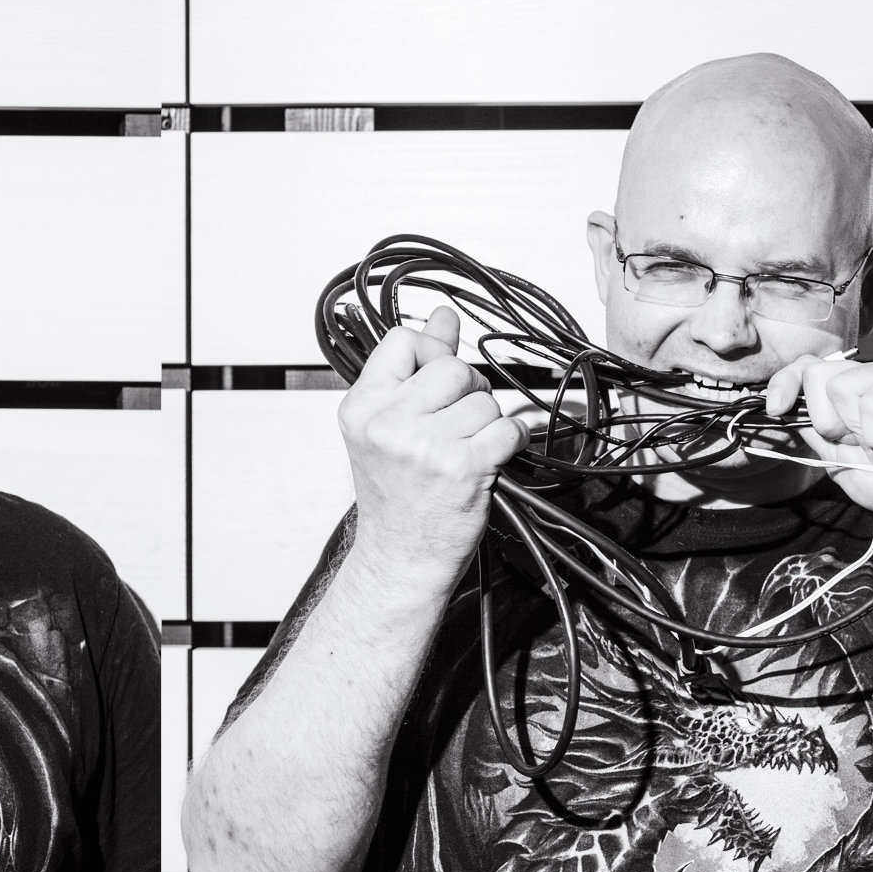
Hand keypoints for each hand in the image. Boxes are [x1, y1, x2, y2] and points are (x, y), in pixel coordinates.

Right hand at [339, 304, 525, 565]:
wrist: (401, 557)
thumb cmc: (395, 493)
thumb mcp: (389, 425)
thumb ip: (417, 366)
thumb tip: (444, 314)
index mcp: (362, 408)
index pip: (404, 341)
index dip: (430, 356)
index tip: (433, 386)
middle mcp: (389, 425)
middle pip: (452, 367)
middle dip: (467, 390)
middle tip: (456, 422)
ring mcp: (427, 448)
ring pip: (484, 400)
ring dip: (487, 422)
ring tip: (465, 448)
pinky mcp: (464, 469)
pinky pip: (508, 428)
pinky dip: (511, 440)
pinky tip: (491, 457)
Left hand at [762, 354, 872, 519]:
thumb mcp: (842, 459)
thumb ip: (814, 430)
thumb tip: (780, 408)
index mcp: (858, 390)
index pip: (810, 367)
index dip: (785, 382)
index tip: (774, 408)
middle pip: (819, 374)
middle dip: (827, 420)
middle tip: (861, 446)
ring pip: (842, 386)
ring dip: (859, 431)